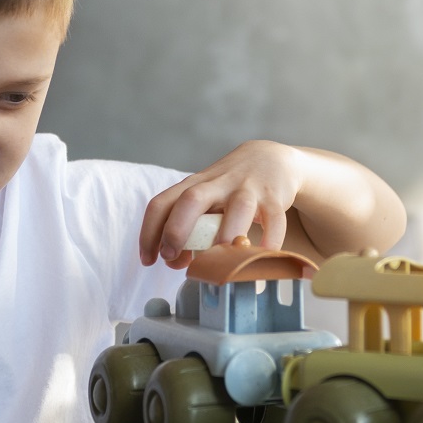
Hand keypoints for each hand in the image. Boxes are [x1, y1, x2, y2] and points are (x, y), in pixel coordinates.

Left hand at [140, 140, 302, 268]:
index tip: (148, 260)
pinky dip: (269, 241)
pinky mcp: (274, 196)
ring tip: (222, 263)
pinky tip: (260, 259)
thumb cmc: (229, 189)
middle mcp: (218, 184)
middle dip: (177, 230)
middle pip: (191, 200)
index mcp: (194, 186)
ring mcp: (247, 188)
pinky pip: (273, 220)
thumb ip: (190, 230)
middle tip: (172, 258)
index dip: (149, 233)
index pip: (161, 204)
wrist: (270, 159)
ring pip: (237, 209)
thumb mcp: (206, 202)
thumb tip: (177, 262)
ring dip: (225, 237)